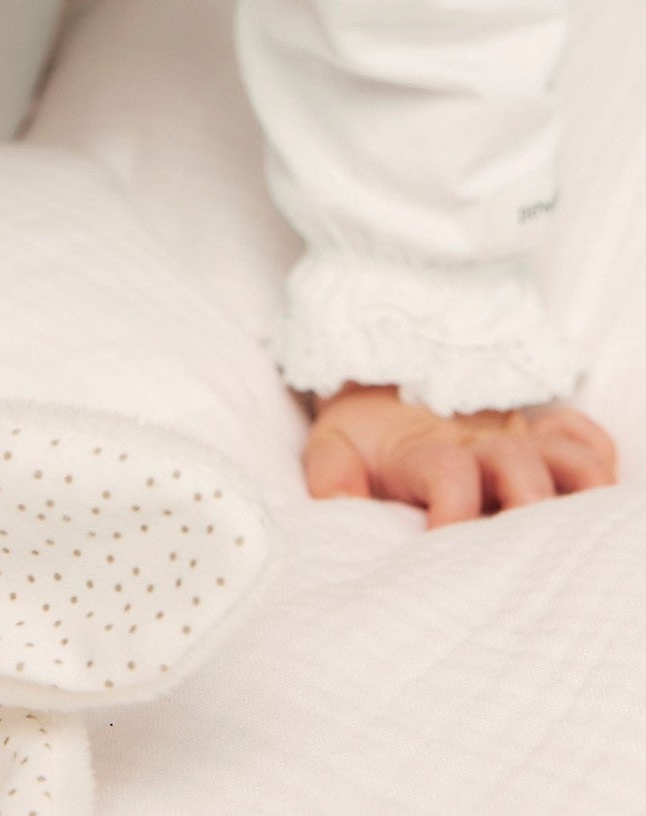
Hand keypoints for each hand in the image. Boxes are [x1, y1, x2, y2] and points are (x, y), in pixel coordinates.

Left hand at [302, 381, 616, 528]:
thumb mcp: (332, 446)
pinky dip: (596, 458)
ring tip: (582, 528)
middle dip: (528, 504)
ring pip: (566, 453)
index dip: (453, 510)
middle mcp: (479, 442)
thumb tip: (342, 505)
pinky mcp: (539, 433)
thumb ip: (332, 475)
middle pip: (519, 466)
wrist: (385, 381)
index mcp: (426, 450)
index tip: (444, 545)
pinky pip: (585, 436)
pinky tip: (594, 493)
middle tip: (525, 547)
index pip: (449, 474)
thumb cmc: (364, 432)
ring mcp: (515, 436)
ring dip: (579, 486)